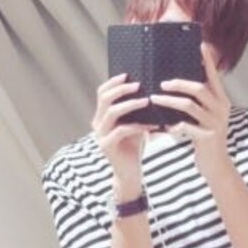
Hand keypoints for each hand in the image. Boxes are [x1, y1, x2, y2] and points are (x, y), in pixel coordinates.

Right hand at [91, 73, 151, 195]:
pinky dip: (136, 125)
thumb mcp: (135, 123)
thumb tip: (149, 89)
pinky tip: (150, 125)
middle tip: (138, 85)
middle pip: (104, 99)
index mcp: (101, 115)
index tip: (128, 75)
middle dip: (121, 89)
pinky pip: (121, 130)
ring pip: (112, 112)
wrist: (130, 172)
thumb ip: (136, 109)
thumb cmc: (133, 146)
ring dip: (130, 104)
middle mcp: (97, 123)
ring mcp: (100, 135)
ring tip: (146, 101)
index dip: (113, 82)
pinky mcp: (107, 146)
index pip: (102, 92)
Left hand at [149, 43, 231, 177]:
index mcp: (221, 100)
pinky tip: (162, 126)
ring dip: (169, 101)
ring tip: (154, 98)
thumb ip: (196, 101)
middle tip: (161, 82)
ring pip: (190, 106)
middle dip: (179, 83)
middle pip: (199, 88)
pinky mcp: (207, 138)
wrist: (216, 166)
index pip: (214, 76)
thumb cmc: (205, 137)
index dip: (207, 60)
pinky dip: (172, 125)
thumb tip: (176, 83)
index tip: (200, 44)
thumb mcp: (205, 116)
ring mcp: (215, 123)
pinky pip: (186, 127)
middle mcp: (221, 109)